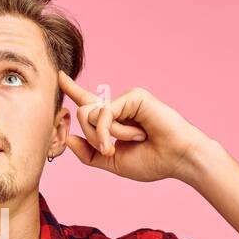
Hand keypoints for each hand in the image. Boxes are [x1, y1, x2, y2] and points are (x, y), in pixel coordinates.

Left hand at [58, 71, 214, 183]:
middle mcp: (118, 107)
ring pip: (91, 115)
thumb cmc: (153, 161)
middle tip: (112, 150)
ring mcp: (125, 100)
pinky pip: (105, 114)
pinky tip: (136, 135)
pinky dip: (114, 131)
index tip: (60, 76)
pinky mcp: (133, 96)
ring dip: (107, 136)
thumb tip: (69, 139)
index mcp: (114, 121)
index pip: (88, 104)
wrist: (178, 160)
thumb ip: (89, 153)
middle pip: (83, 115)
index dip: (73, 90)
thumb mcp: (113, 162)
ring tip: (135, 140)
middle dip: (94, 138)